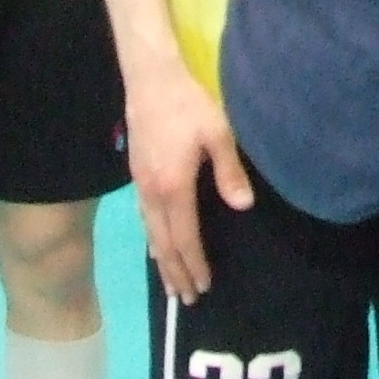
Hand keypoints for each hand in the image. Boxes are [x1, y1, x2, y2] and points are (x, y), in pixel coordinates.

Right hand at [126, 61, 254, 304]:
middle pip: (162, 243)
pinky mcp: (136, 173)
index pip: (184, 237)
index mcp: (173, 187)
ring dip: (161, 260)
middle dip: (175, 273)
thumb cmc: (187, 103)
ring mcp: (140, 183)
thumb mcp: (217, 133)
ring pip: (150, 233)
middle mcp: (152, 192)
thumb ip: (229, 171)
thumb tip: (243, 207)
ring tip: (171, 282)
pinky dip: (152, 239)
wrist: (150, 78)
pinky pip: (144, 218)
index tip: (204, 286)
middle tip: (187, 299)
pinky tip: (157, 243)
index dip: (194, 264)